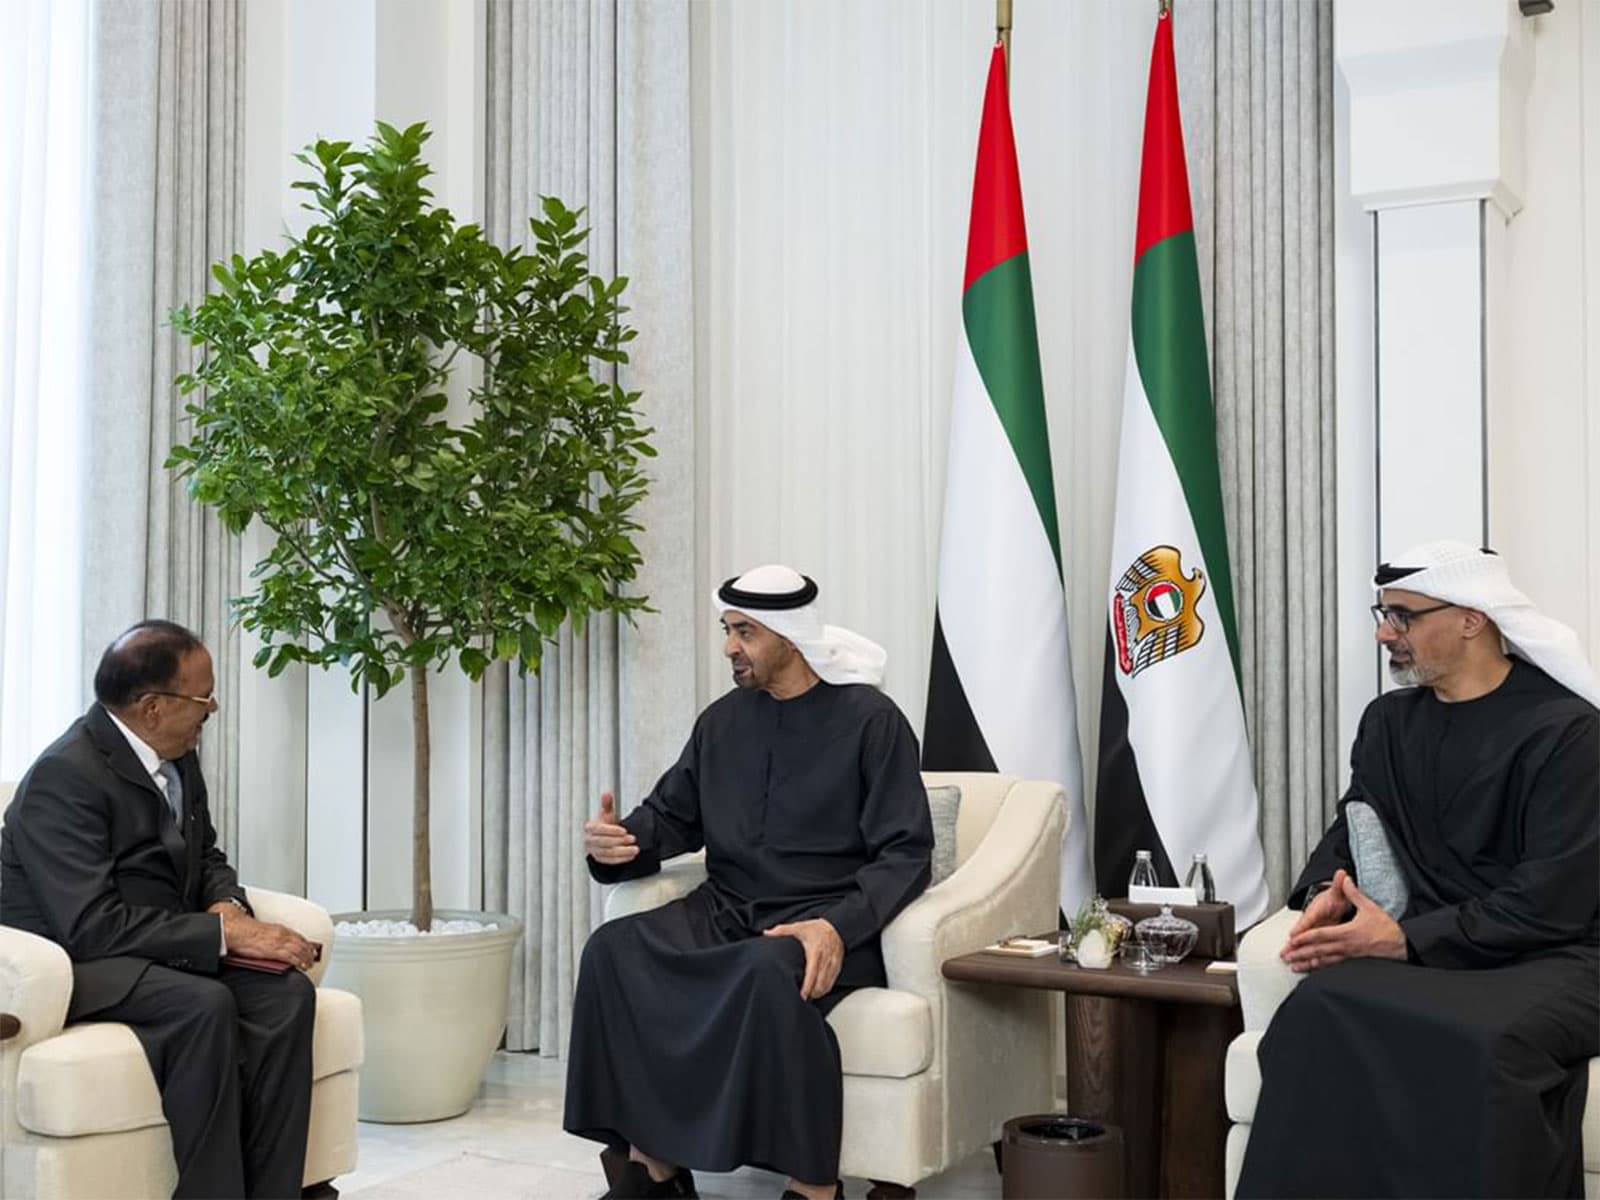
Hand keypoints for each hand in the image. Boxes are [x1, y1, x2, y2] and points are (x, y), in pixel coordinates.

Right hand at [211, 903, 318, 970]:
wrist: (237, 931)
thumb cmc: (246, 932)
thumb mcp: (265, 932)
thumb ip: (274, 938)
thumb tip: (279, 948)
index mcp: (280, 929)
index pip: (298, 936)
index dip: (306, 943)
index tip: (311, 948)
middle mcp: (283, 934)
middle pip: (301, 943)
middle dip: (309, 952)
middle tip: (313, 958)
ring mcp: (280, 942)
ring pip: (299, 950)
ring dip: (306, 958)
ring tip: (309, 964)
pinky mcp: (275, 951)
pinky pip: (292, 957)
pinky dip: (299, 961)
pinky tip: (302, 966)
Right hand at [584, 792, 637, 864]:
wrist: (602, 838)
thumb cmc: (604, 825)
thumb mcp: (606, 814)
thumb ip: (607, 804)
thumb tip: (606, 794)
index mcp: (590, 828)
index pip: (599, 829)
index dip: (612, 830)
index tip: (624, 830)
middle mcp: (590, 840)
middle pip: (603, 842)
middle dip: (619, 841)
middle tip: (632, 838)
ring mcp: (594, 851)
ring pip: (608, 853)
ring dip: (623, 852)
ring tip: (635, 849)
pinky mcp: (600, 860)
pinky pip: (610, 861)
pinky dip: (621, 859)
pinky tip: (630, 856)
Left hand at [764, 918, 843, 1000]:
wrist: (835, 926)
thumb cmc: (816, 929)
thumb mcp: (799, 927)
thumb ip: (782, 930)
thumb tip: (767, 933)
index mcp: (815, 951)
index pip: (812, 973)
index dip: (807, 986)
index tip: (802, 995)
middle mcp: (826, 959)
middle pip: (820, 982)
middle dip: (812, 993)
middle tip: (803, 998)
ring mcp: (833, 963)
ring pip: (827, 984)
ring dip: (819, 992)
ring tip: (809, 996)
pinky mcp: (837, 966)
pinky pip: (832, 981)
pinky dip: (825, 988)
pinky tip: (818, 990)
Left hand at [1280, 872, 1406, 972]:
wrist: (1402, 945)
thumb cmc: (1386, 928)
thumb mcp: (1369, 907)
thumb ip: (1354, 893)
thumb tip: (1345, 878)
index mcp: (1347, 932)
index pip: (1321, 935)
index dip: (1305, 937)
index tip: (1292, 940)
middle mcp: (1345, 946)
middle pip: (1318, 950)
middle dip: (1300, 953)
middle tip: (1285, 957)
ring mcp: (1349, 955)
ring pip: (1324, 961)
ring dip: (1307, 964)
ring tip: (1294, 967)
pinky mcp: (1353, 961)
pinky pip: (1333, 966)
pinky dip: (1321, 968)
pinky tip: (1313, 971)